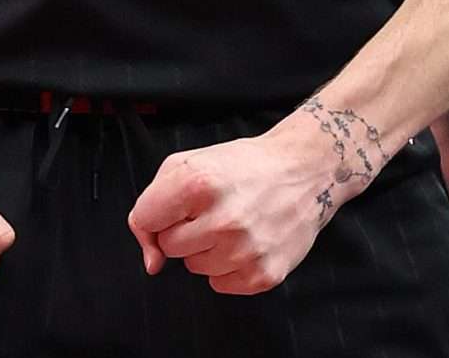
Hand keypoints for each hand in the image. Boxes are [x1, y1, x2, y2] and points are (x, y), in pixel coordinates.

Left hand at [130, 102, 381, 294]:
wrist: (304, 171)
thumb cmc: (241, 166)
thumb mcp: (188, 164)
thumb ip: (152, 206)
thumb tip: (152, 263)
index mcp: (198, 183)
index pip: (144, 219)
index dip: (156, 213)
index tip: (176, 205)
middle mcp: (222, 220)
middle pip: (169, 246)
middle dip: (183, 230)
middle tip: (211, 210)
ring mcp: (245, 251)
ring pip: (194, 267)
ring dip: (206, 249)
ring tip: (232, 223)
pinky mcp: (264, 275)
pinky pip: (219, 284)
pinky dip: (227, 266)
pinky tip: (246, 241)